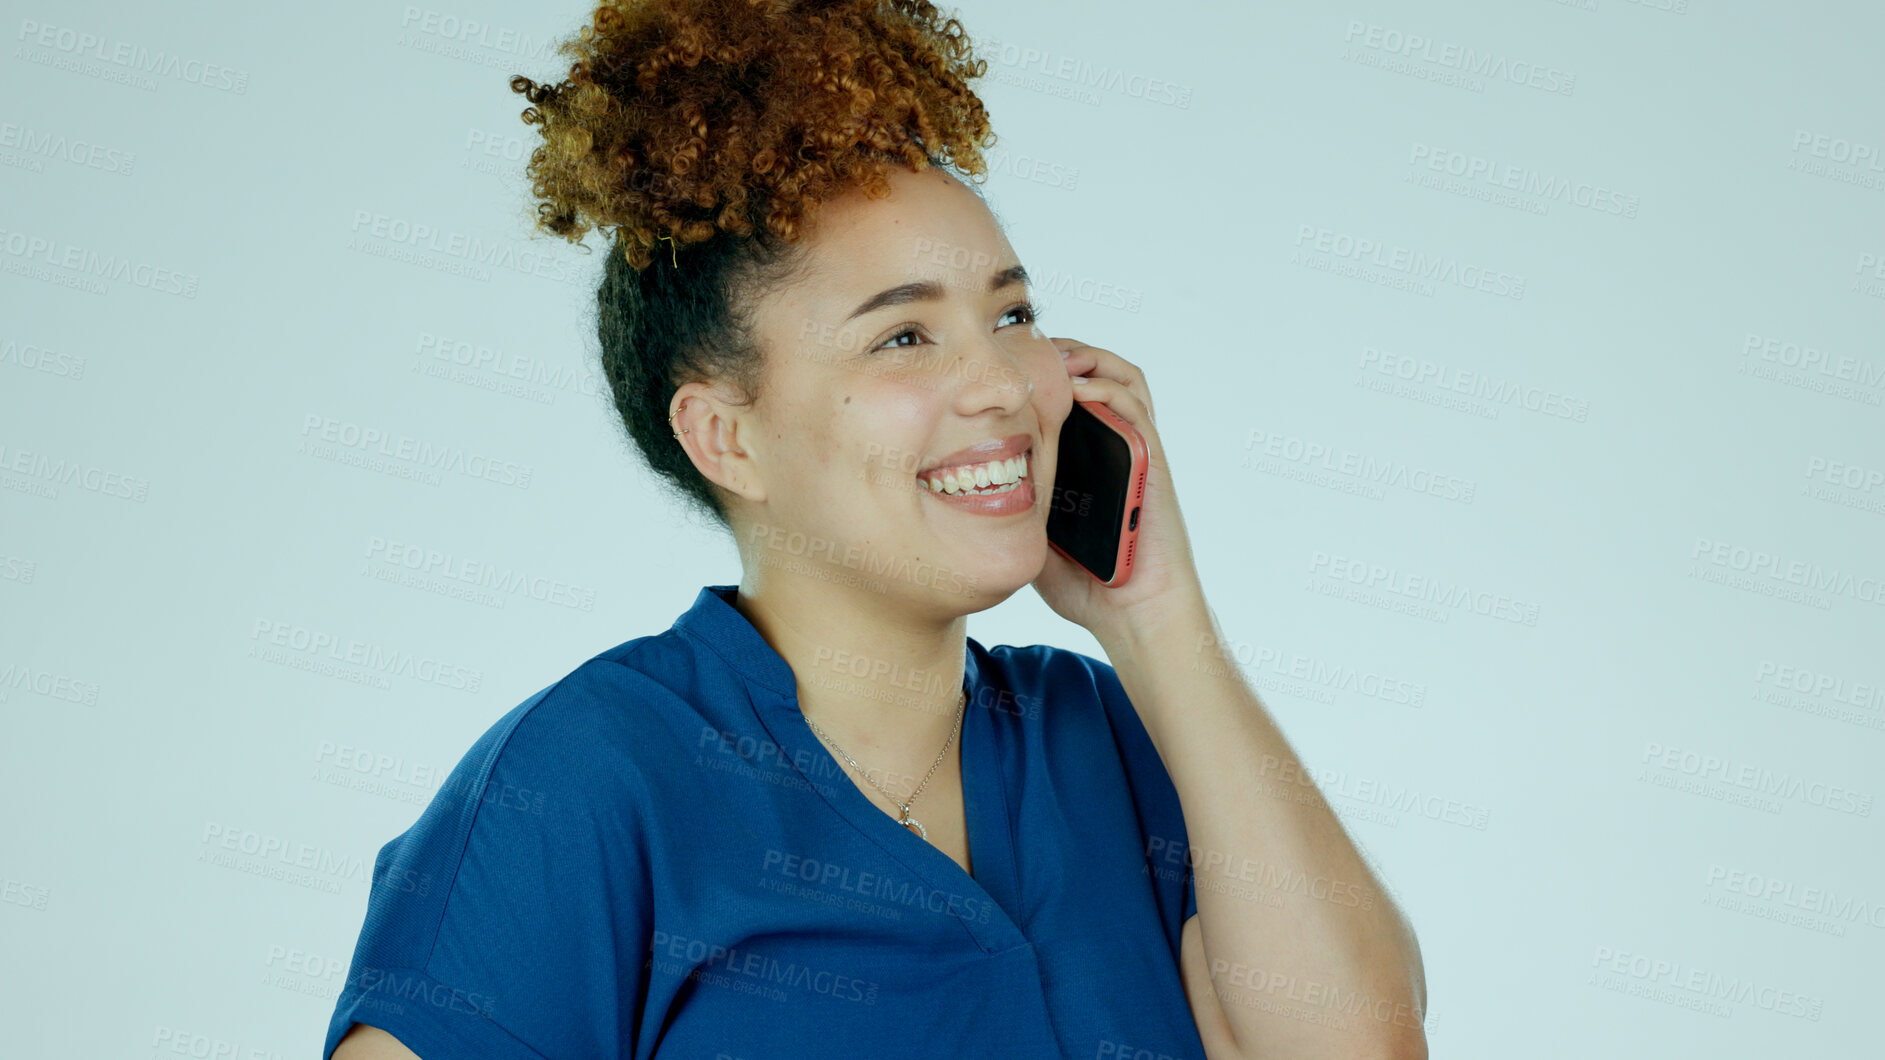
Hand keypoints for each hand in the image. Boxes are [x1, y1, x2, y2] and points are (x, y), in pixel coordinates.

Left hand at [1031, 337, 1205, 642]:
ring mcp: (1136, 451)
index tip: (1007, 365)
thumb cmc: (1087, 585)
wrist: (1134, 615)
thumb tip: (964, 489)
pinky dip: (1107, 390)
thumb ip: (1012, 506)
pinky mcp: (1151, 462)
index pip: (1072, 393)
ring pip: (1124, 378)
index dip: (1044, 372)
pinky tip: (1077, 392)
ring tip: (1055, 358)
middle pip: (1098, 373)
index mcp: (1091, 457)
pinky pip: (1135, 410)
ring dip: (1090, 359)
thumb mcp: (1033, 536)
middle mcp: (1116, 446)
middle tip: (1027, 350)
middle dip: (1064, 353)